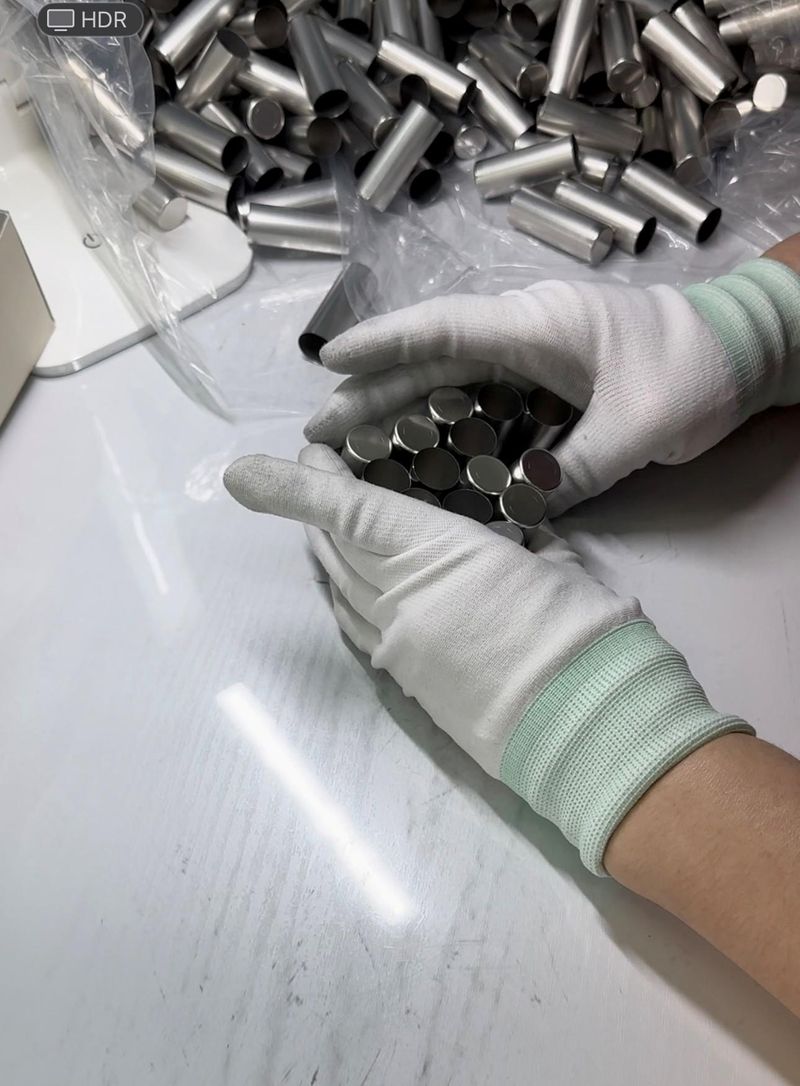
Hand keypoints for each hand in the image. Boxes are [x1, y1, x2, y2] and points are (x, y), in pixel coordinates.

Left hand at [224, 445, 748, 873]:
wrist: (588, 730)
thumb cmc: (583, 632)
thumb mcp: (556, 561)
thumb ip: (522, 536)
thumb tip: (513, 526)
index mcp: (438, 555)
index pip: (348, 509)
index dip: (305, 482)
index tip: (284, 459)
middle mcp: (399, 599)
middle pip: (334, 545)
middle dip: (317, 505)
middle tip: (323, 472)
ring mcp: (394, 645)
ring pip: (339, 586)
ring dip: (328, 549)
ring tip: (335, 521)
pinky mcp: (402, 681)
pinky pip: (356, 624)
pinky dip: (347, 593)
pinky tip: (356, 581)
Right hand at [307, 258, 799, 514]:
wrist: (744, 351)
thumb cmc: (696, 372)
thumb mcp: (639, 426)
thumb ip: (573, 468)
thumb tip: (512, 509)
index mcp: (540, 325)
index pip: (446, 329)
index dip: (384, 346)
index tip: (329, 363)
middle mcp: (525, 336)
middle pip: (433, 362)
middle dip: (374, 394)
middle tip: (318, 432)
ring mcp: (534, 361)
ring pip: (452, 386)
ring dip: (403, 415)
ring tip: (350, 450)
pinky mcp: (545, 387)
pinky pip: (484, 408)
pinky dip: (449, 433)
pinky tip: (420, 463)